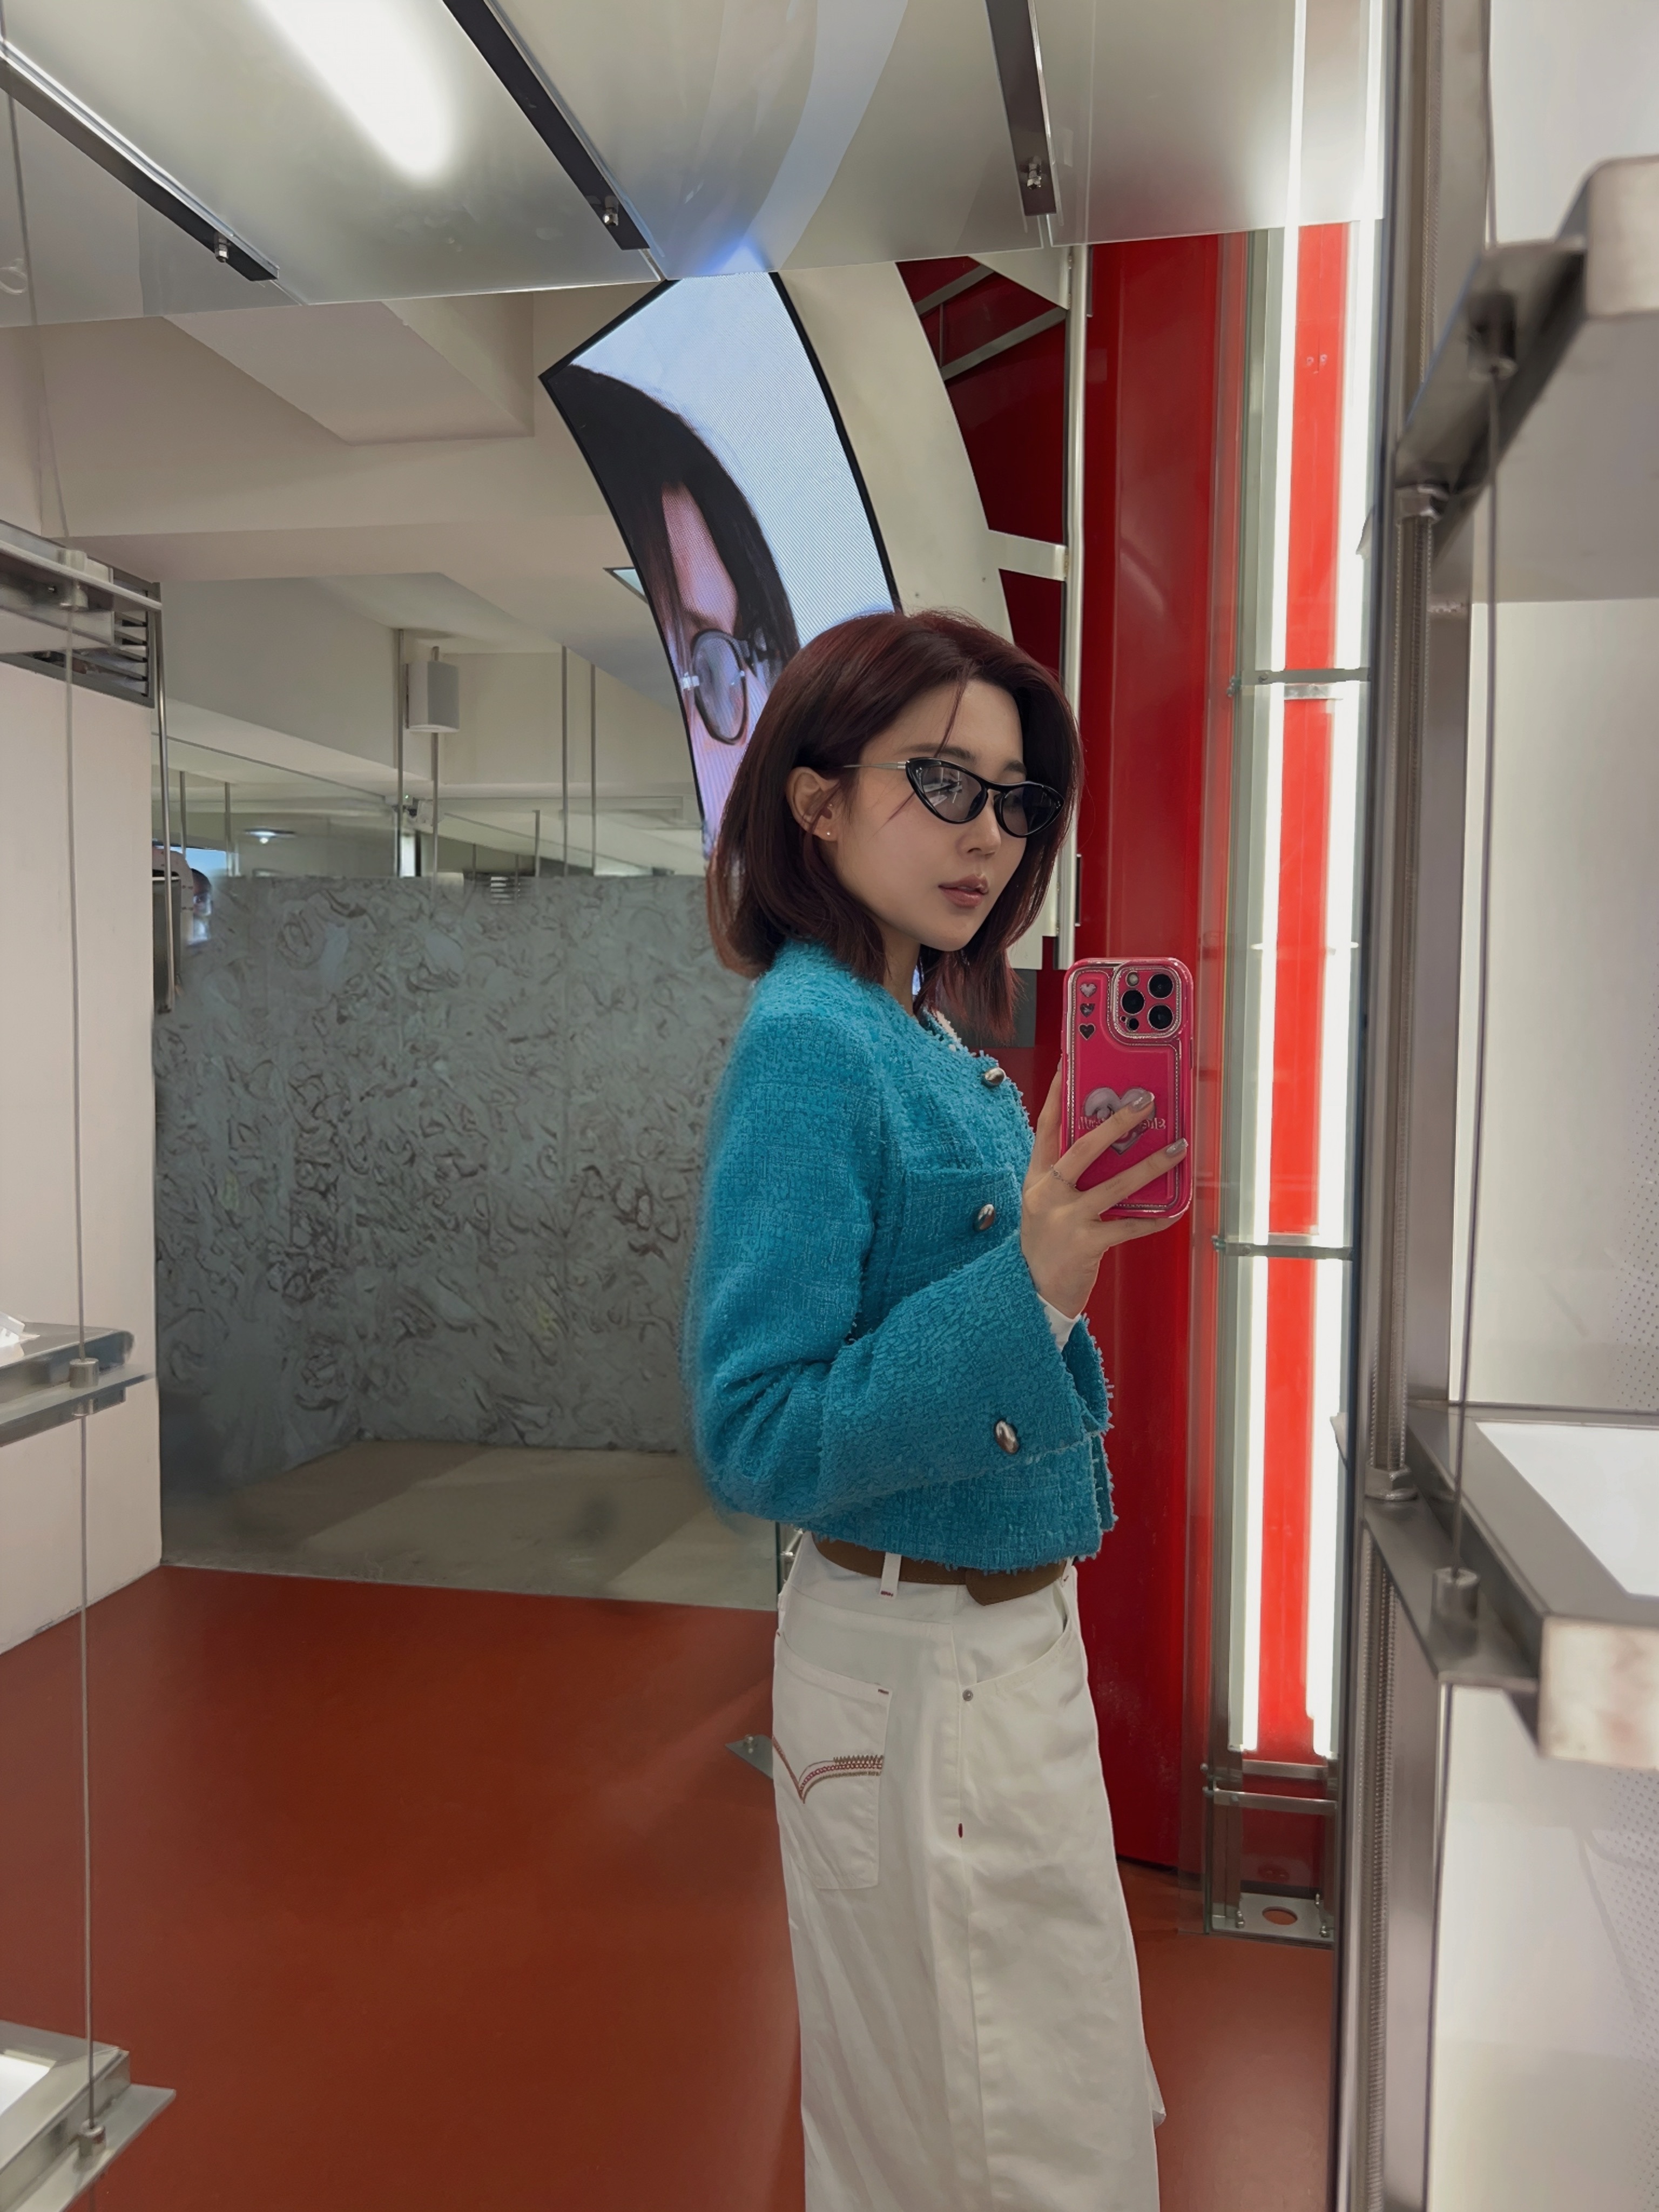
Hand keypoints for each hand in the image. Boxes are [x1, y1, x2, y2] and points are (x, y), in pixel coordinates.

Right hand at [1020, 1070, 1187, 1315]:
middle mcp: (1047, 1194)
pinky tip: (1175, 1209)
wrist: (1031, 1293)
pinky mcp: (1086, 1244)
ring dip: (1151, 1165)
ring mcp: (1065, 1219)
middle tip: (1143, 1101)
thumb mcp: (1045, 1204)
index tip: (1069, 1065)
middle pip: (1084, 1147)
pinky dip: (1155, 1218)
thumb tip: (1111, 1146)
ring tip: (1177, 1148)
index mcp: (1036, 1178)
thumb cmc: (1045, 1245)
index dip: (1057, 1094)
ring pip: (1116, 1184)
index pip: (1045, 1127)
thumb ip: (1067, 1177)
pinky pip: (1129, 1226)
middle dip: (1117, 1121)